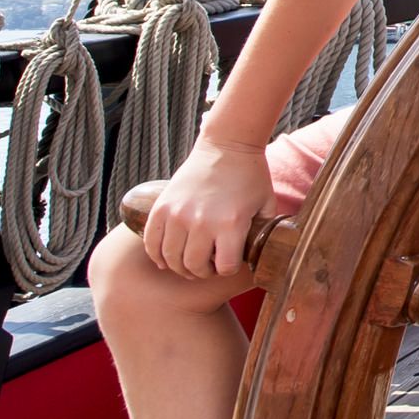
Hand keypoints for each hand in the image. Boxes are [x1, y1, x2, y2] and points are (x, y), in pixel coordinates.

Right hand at [141, 136, 275, 277]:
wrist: (226, 146)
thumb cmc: (250, 177)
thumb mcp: (267, 205)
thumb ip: (264, 233)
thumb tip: (266, 256)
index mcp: (231, 224)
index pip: (225, 267)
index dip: (228, 269)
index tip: (229, 261)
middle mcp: (201, 221)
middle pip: (194, 266)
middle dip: (203, 272)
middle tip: (208, 266)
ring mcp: (178, 214)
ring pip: (171, 258)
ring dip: (180, 266)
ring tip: (189, 261)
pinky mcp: (161, 207)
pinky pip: (151, 242)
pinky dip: (157, 255)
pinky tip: (166, 257)